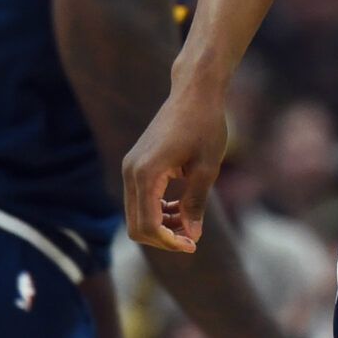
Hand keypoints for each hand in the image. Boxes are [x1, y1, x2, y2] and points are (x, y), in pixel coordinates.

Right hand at [122, 80, 228, 252]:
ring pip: (136, 214)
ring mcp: (130, 167)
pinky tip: (179, 208)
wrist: (195, 92)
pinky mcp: (136, 164)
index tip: (192, 245)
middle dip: (164, 238)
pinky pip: (139, 199)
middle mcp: (131, 172)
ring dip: (160, 225)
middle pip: (136, 225)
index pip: (148, 225)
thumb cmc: (205, 125)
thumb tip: (192, 236)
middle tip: (192, 239)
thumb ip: (195, 204)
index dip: (169, 242)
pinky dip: (157, 210)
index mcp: (146, 174)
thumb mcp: (207, 168)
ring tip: (189, 223)